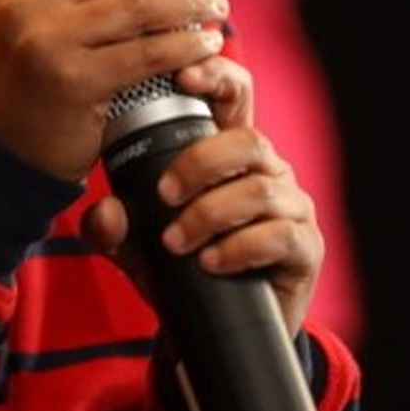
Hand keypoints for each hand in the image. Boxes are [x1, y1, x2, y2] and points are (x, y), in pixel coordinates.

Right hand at [0, 0, 229, 182]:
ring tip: (215, 8)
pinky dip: (186, 45)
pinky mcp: (74, 82)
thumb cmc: (28, 84)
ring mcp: (46, 41)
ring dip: (189, 1)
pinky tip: (206, 45)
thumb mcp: (25, 21)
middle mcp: (25, 2)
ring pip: (139, 3)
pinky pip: (147, 53)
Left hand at [81, 53, 323, 336]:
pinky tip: (210, 262)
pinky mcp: (305, 248)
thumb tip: (104, 211)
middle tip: (164, 193)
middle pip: (248, 140)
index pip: (235, 94)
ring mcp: (291, 207)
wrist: (216, 334)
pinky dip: (239, 248)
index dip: (216, 75)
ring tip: (176, 242)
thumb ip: (113, 225)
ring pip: (260, 190)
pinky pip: (280, 236)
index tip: (182, 77)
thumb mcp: (135, 245)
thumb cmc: (179, 269)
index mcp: (229, 150)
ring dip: (211, 213)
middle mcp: (266, 169)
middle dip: (201, 162)